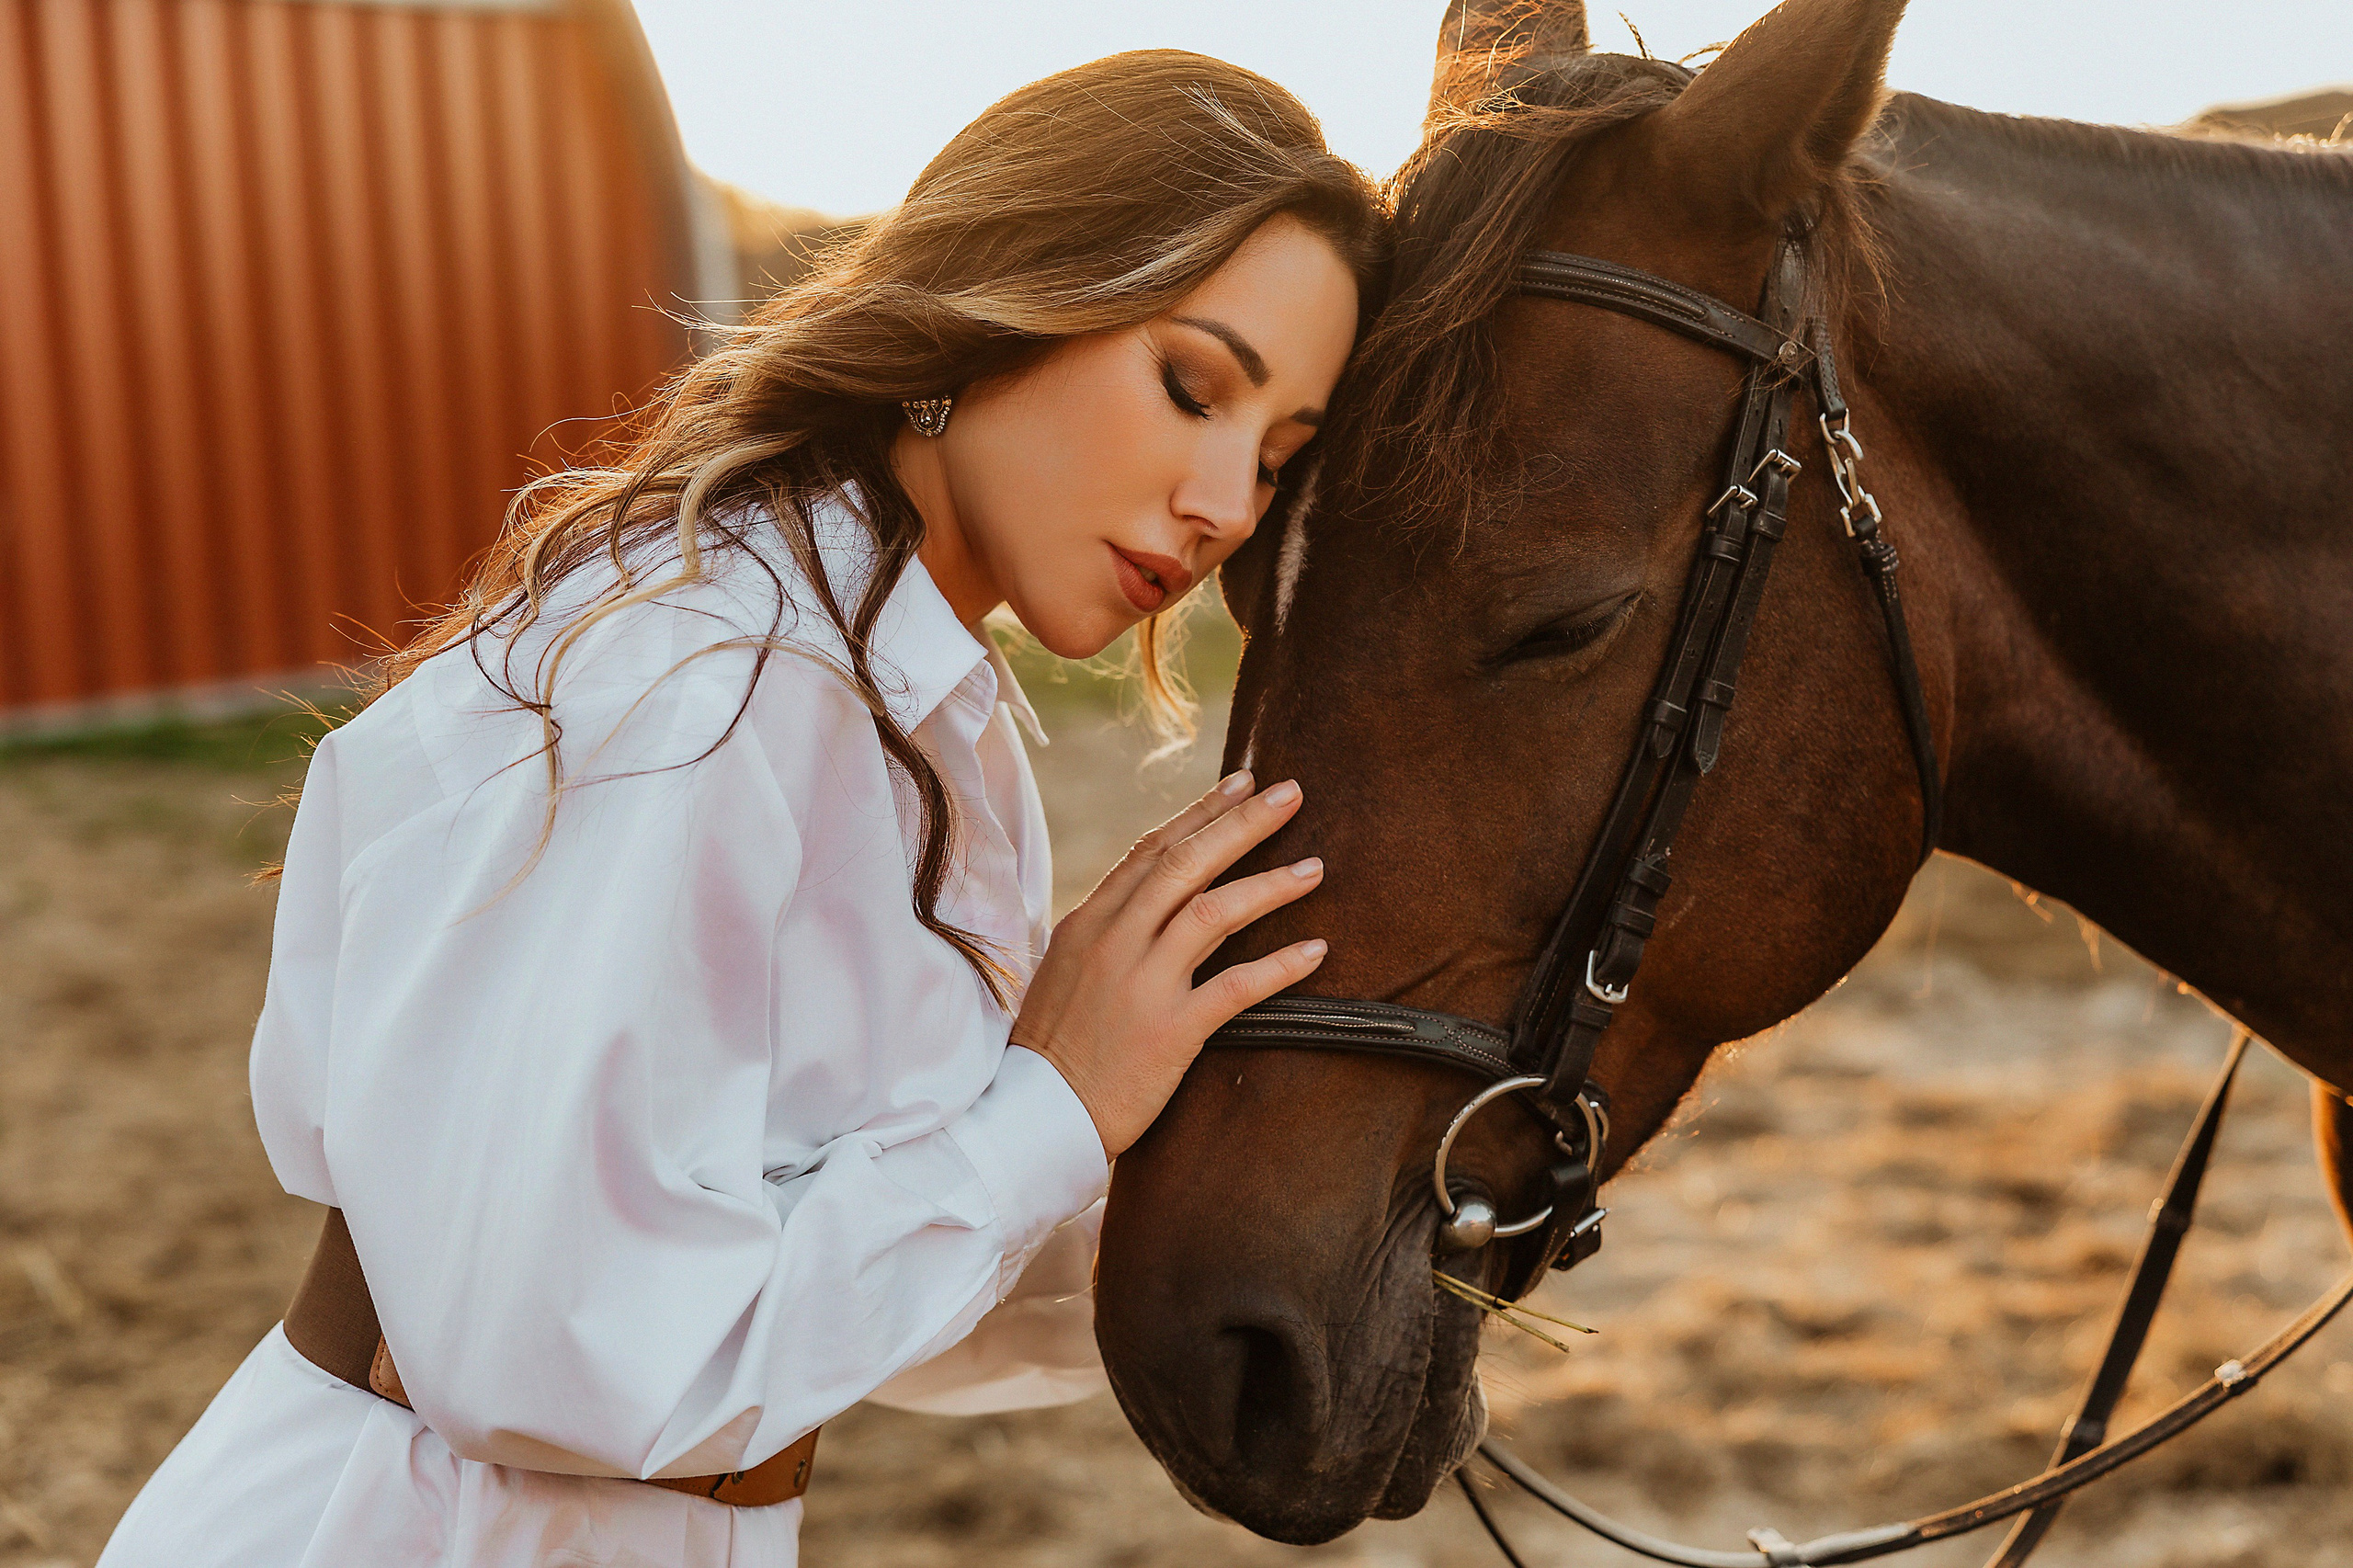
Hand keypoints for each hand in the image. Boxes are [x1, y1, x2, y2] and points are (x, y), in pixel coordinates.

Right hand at [1011, 771, 1325, 1157]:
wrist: (1036, 1117)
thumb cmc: (1054, 1048)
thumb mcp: (1066, 971)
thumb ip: (1106, 932)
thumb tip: (1148, 900)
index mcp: (1088, 923)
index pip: (1151, 851)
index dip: (1200, 812)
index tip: (1242, 783)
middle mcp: (1114, 942)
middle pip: (1186, 863)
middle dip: (1243, 823)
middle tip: (1291, 793)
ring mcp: (1141, 984)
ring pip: (1213, 912)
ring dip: (1270, 886)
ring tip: (1315, 869)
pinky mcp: (1169, 1030)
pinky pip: (1235, 986)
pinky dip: (1280, 965)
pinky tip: (1315, 949)